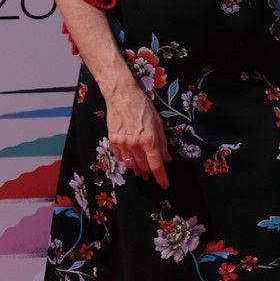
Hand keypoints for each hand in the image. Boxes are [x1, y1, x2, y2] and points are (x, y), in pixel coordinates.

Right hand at [105, 73, 170, 187]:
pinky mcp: (113, 141)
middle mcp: (135, 145)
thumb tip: (166, 158)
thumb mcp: (158, 122)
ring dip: (137, 169)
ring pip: (131, 165)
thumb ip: (162, 142)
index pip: (156, 165)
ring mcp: (122, 144)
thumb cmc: (142, 106)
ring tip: (141, 170)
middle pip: (143, 167)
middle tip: (151, 175)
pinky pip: (120, 158)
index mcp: (149, 140)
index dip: (161, 177)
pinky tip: (130, 158)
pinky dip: (126, 160)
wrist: (121, 95)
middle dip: (149, 173)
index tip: (164, 184)